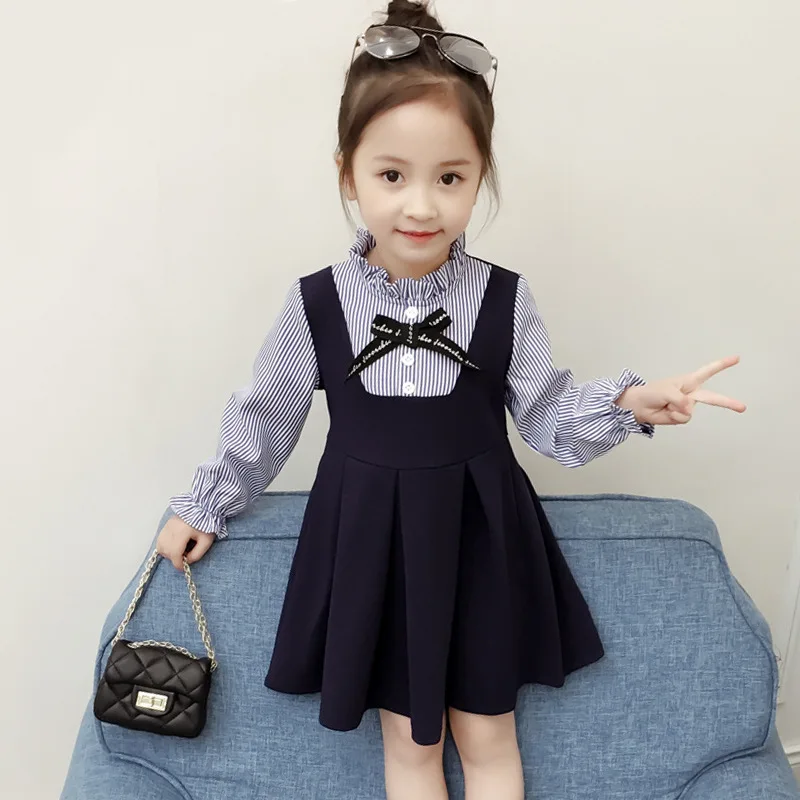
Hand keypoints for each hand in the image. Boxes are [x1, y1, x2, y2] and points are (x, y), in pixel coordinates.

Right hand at [156, 515, 215, 569]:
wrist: (203, 508)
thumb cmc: (206, 524)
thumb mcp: (206, 541)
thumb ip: (197, 554)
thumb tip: (187, 561)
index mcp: (182, 532)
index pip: (175, 553)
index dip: (178, 563)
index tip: (184, 567)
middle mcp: (171, 529)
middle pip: (166, 551)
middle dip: (174, 558)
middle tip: (186, 555)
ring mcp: (167, 526)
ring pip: (160, 546)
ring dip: (169, 552)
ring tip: (181, 549)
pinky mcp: (166, 524)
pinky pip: (160, 540)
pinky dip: (165, 546)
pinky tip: (175, 545)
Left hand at [616, 355, 745, 425]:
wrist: (639, 407)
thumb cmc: (652, 393)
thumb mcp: (666, 391)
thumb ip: (680, 400)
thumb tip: (689, 410)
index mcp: (689, 381)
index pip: (709, 371)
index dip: (722, 364)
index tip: (737, 358)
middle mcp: (691, 393)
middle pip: (713, 397)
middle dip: (728, 402)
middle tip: (743, 407)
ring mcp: (688, 406)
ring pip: (691, 410)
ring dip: (677, 408)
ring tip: (666, 405)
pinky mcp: (682, 417)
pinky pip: (684, 418)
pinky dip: (674, 416)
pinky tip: (667, 412)